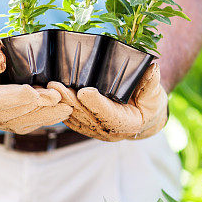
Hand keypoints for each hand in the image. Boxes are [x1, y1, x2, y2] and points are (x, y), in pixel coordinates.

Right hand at [0, 30, 71, 133]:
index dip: (12, 98)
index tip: (33, 92)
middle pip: (11, 115)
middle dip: (37, 106)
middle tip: (59, 97)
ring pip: (23, 122)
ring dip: (46, 115)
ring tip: (67, 105)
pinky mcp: (8, 121)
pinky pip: (28, 123)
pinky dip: (46, 116)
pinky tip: (62, 109)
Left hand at [47, 63, 167, 141]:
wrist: (143, 118)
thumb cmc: (149, 103)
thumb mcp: (155, 94)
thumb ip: (151, 83)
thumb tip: (152, 69)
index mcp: (127, 124)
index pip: (109, 115)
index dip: (97, 104)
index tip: (85, 92)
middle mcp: (108, 132)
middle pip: (86, 116)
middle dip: (70, 101)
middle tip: (56, 86)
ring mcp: (94, 131)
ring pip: (74, 118)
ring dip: (59, 104)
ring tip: (47, 87)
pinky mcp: (85, 126)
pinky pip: (69, 118)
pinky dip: (58, 107)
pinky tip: (47, 95)